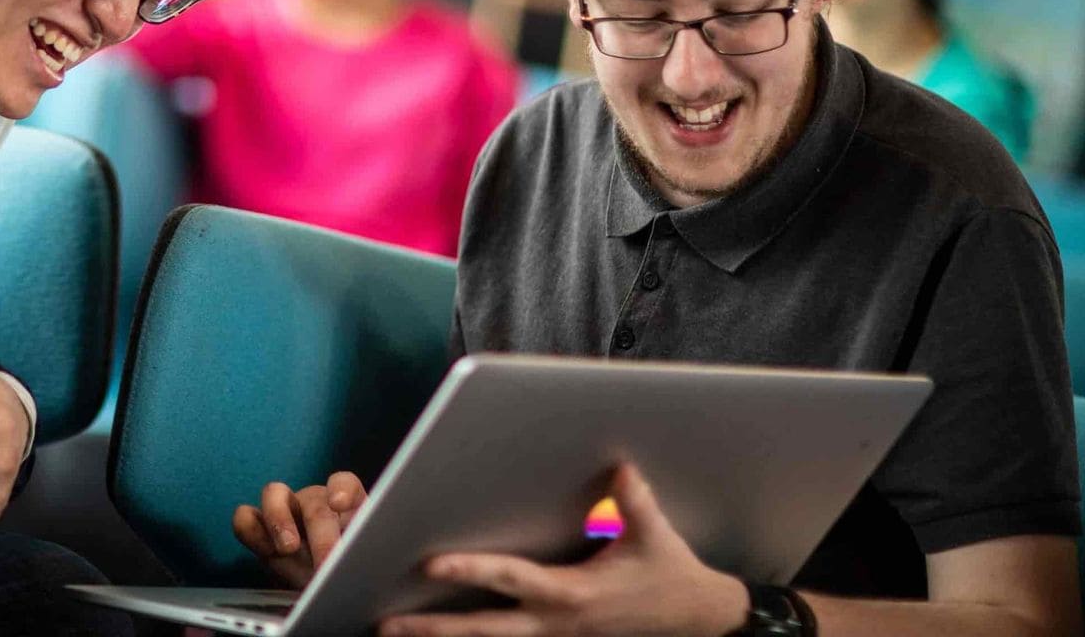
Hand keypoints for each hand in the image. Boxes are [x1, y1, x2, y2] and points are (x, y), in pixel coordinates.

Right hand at [232, 471, 367, 588]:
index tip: (340, 503)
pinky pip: (245, 518)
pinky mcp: (258, 528)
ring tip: (287, 548)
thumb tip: (389, 569)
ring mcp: (284, 511)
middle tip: (326, 563)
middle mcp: (314, 503)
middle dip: (320, 534)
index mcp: (347, 507)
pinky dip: (251, 528)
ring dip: (279, 519)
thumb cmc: (352, 577)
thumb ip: (369, 564)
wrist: (325, 591)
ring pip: (274, 494)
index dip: (341, 489)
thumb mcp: (366, 570)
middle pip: (313, 503)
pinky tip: (264, 549)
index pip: (344, 484)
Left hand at [378, 463, 747, 636]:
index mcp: (572, 594)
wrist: (698, 620)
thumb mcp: (655, 538)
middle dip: (434, 628)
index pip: (511, 580)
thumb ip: (633, 500)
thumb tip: (618, 465)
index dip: (472, 570)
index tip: (431, 562)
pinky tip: (440, 634)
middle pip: (484, 630)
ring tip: (394, 631)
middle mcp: (555, 622)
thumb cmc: (670, 576)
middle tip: (386, 623)